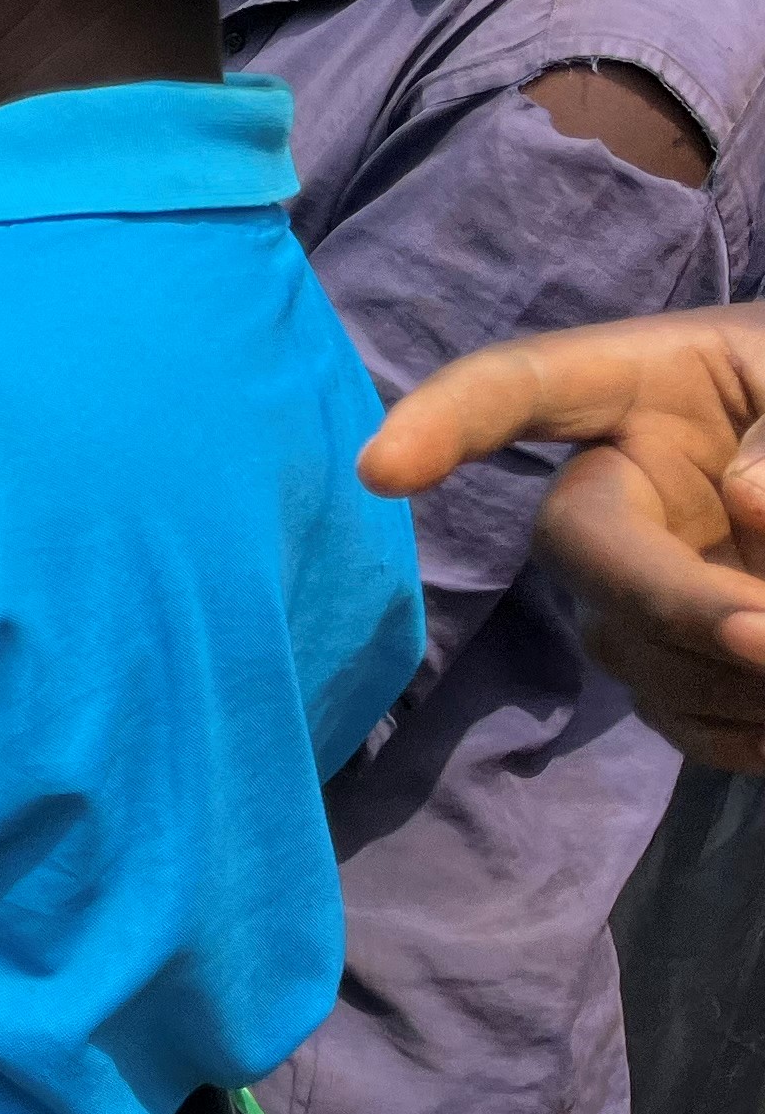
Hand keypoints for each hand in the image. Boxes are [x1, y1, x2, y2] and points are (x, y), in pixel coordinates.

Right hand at [364, 308, 764, 768]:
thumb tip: (747, 502)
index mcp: (645, 384)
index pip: (516, 387)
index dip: (442, 423)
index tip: (384, 474)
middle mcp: (620, 484)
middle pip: (578, 545)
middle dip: (668, 601)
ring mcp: (643, 573)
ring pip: (625, 643)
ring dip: (725, 676)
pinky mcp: (679, 652)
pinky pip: (673, 712)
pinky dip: (736, 729)